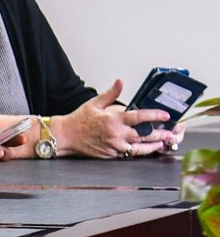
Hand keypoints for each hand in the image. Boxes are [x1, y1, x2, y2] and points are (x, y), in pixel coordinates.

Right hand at [56, 81, 175, 157]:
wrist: (65, 136)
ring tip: (164, 143)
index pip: (139, 117)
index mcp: (113, 119)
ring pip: (140, 147)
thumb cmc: (78, 120)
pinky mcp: (112, 154)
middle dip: (159, 133)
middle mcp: (116, 133)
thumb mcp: (94, 103)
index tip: (165, 115)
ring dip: (154, 145)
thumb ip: (110, 94)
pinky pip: (129, 154)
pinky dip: (141, 152)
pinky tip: (148, 149)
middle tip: (171, 132)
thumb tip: (120, 82)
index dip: (154, 115)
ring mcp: (114, 145)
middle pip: (144, 135)